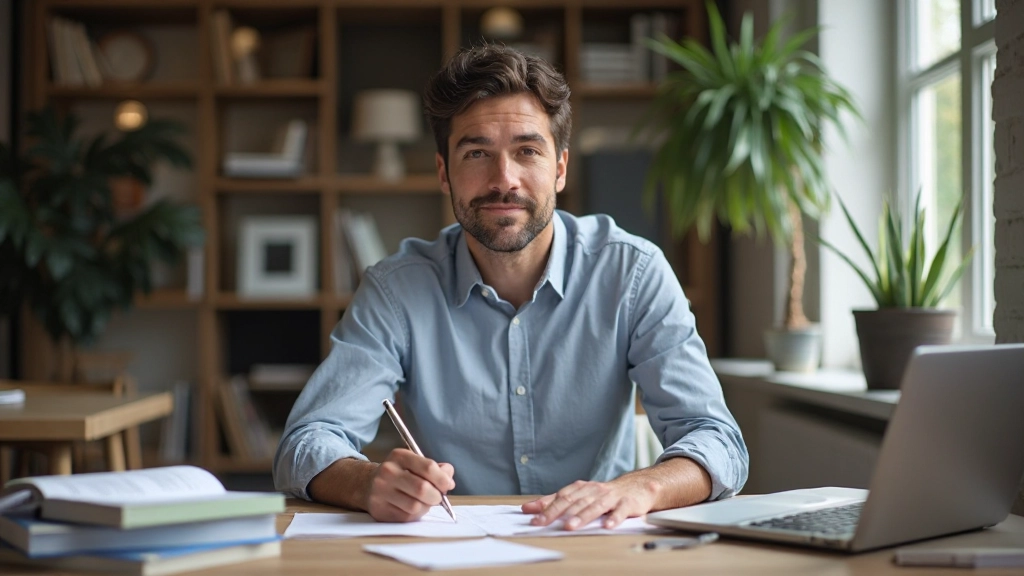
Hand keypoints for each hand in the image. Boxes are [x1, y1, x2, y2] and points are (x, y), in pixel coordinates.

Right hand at [365, 448, 454, 522]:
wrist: (367, 484)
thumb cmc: (400, 474)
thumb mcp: (414, 463)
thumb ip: (435, 468)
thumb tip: (449, 479)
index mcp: (400, 456)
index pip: (428, 467)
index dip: (443, 479)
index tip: (448, 485)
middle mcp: (388, 472)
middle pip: (422, 488)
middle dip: (436, 496)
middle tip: (437, 497)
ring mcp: (381, 492)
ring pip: (415, 506)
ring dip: (425, 507)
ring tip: (423, 502)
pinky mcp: (379, 510)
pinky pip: (406, 517)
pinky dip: (414, 515)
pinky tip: (410, 508)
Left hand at [521, 476, 658, 530]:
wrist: (638, 486)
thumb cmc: (605, 494)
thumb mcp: (580, 495)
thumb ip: (555, 502)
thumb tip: (529, 508)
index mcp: (582, 488)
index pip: (561, 497)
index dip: (546, 506)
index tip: (532, 517)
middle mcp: (595, 491)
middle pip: (574, 502)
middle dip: (557, 512)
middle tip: (543, 523)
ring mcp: (612, 497)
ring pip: (595, 506)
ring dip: (582, 516)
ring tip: (570, 526)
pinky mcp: (628, 503)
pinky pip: (621, 511)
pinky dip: (614, 518)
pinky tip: (608, 525)